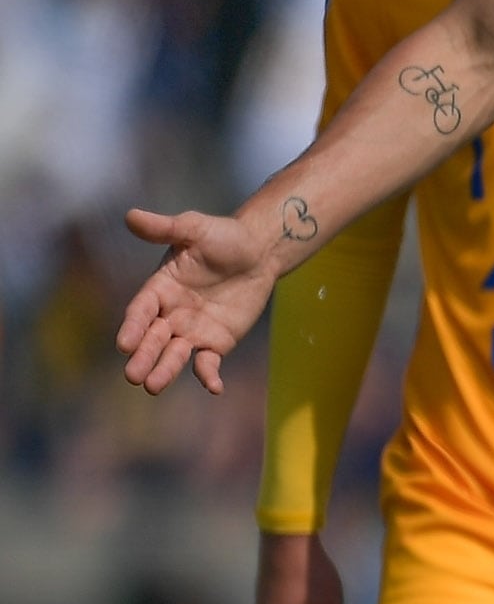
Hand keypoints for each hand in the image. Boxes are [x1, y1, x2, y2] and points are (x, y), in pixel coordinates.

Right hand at [120, 201, 299, 396]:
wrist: (259, 251)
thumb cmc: (223, 237)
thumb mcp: (193, 229)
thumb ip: (164, 228)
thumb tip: (131, 215)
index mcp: (159, 288)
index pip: (141, 311)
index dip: (133, 327)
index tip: (124, 344)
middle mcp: (170, 313)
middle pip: (153, 338)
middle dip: (143, 356)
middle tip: (133, 376)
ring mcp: (192, 330)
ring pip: (175, 354)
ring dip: (165, 370)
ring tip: (153, 387)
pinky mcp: (217, 341)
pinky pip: (208, 362)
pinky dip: (208, 375)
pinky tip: (214, 388)